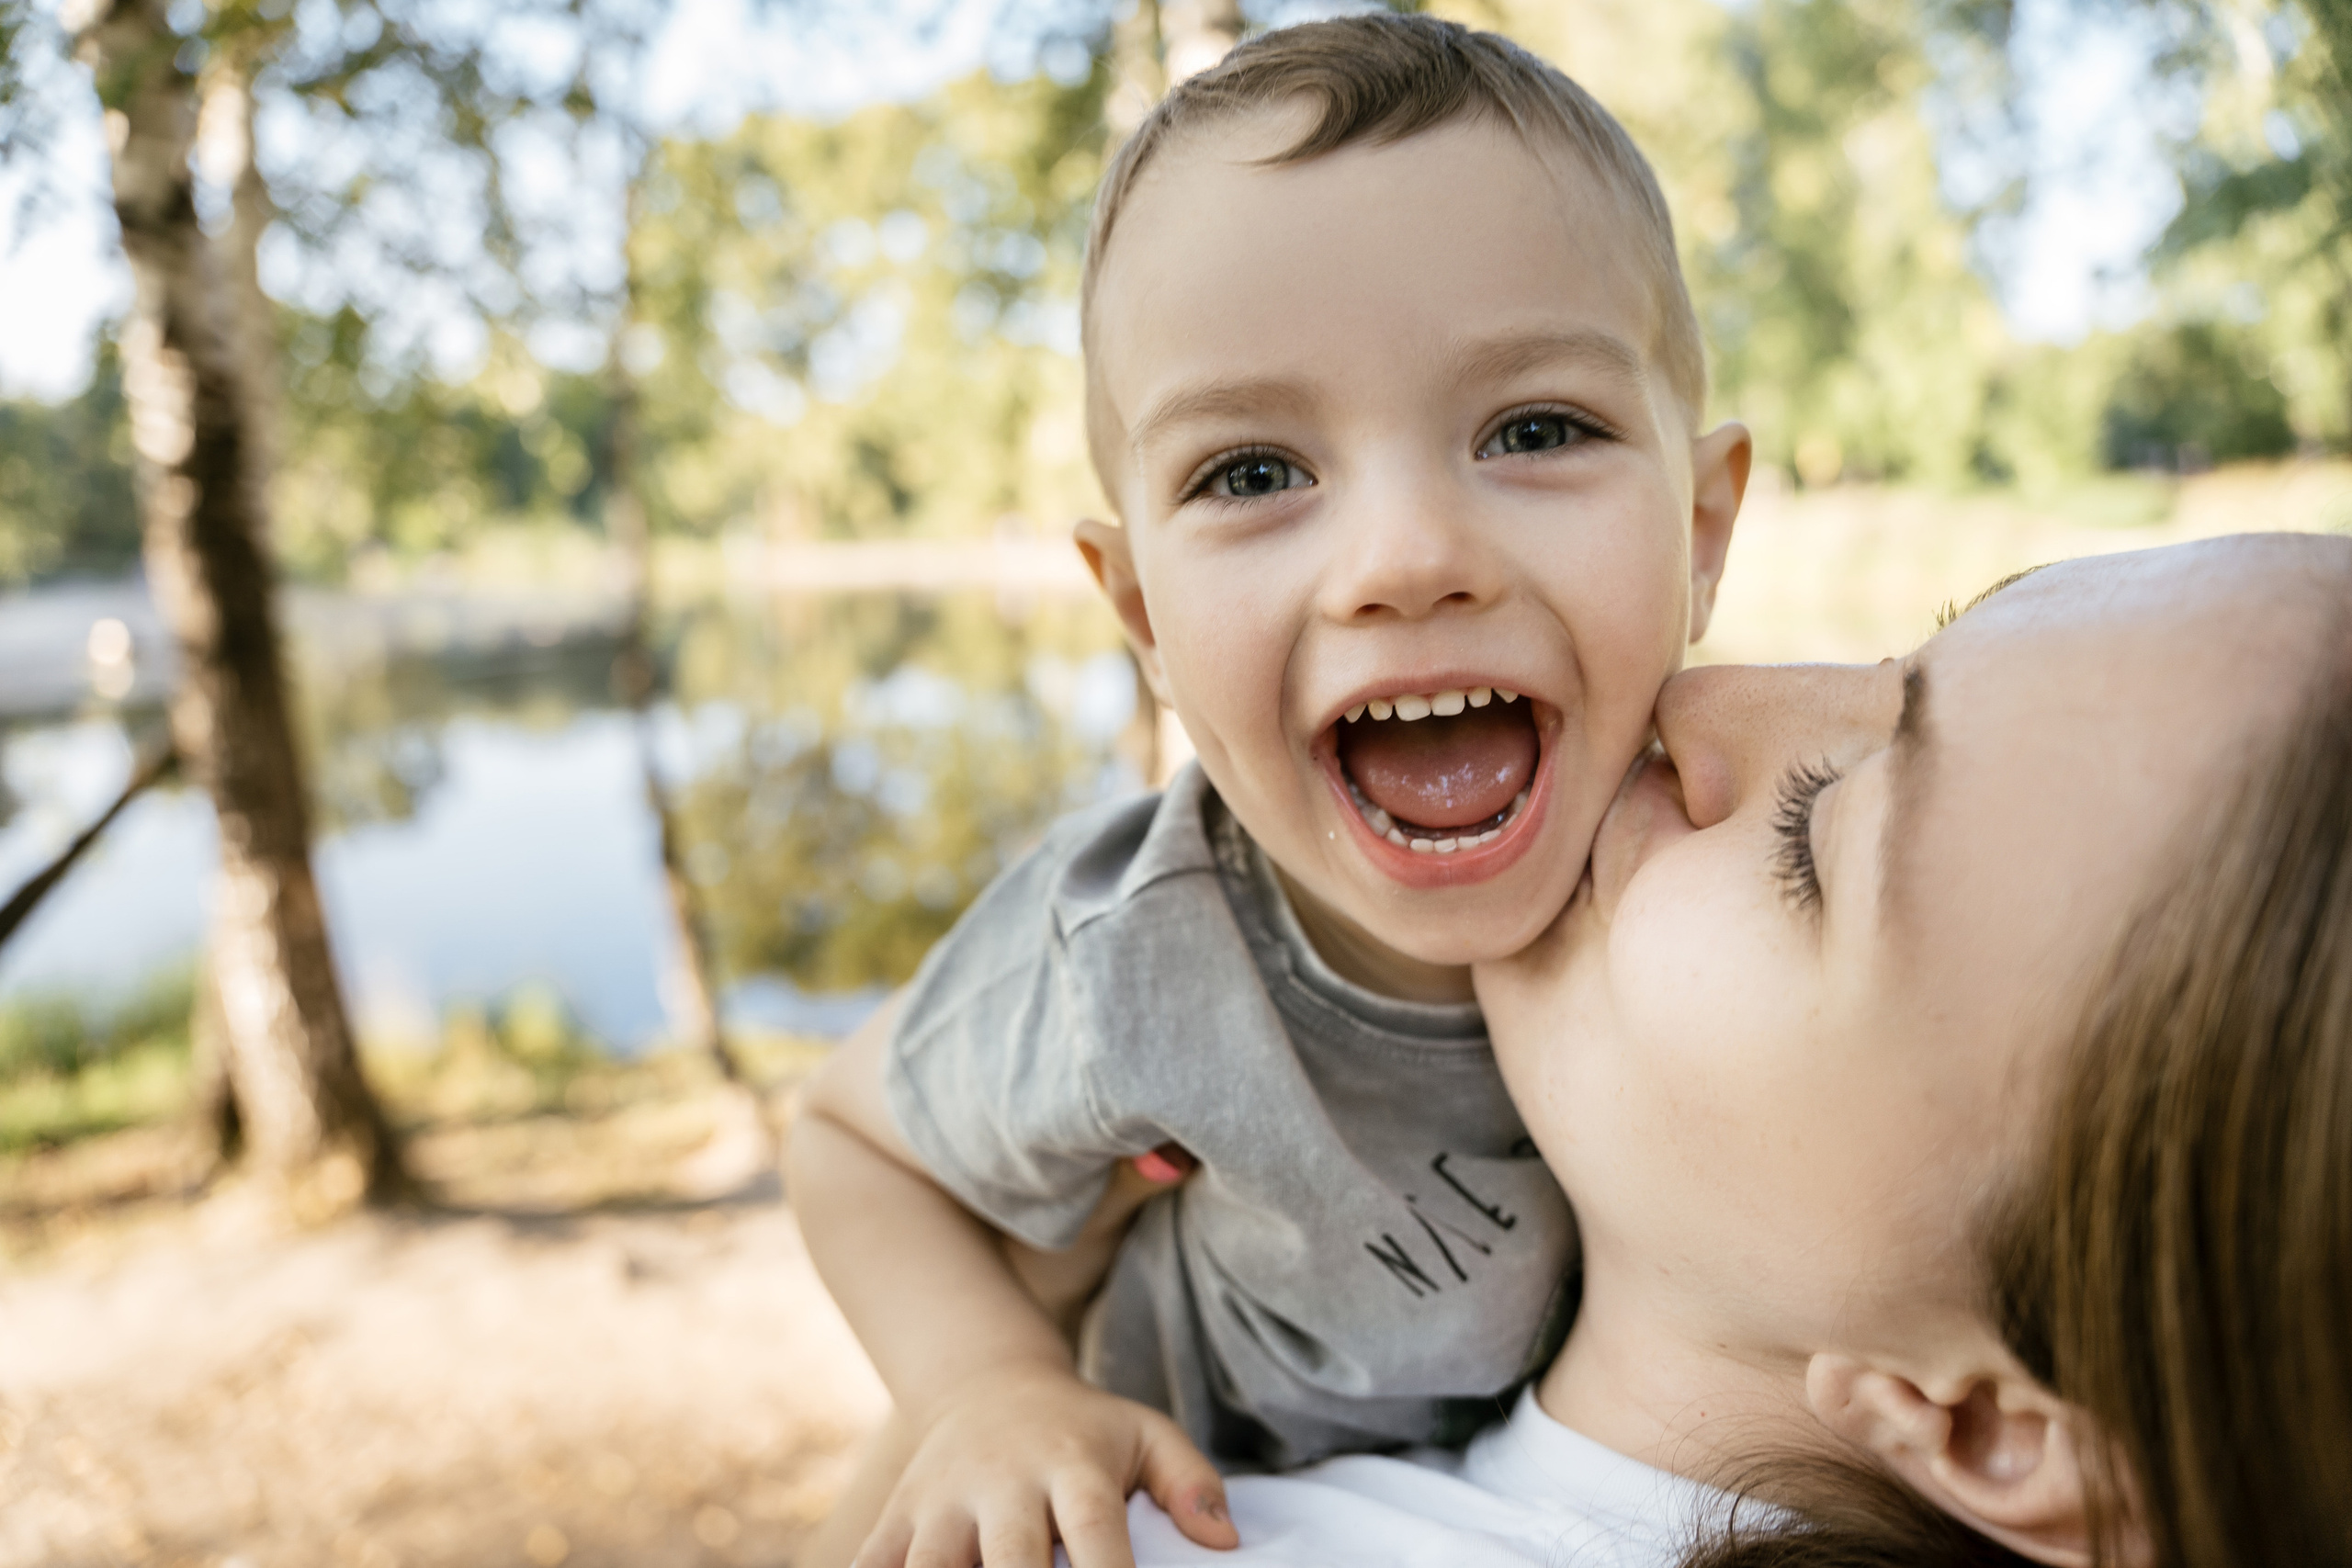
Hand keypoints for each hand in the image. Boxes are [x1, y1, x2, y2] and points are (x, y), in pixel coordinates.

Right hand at [854, 1362, 1236, 1567]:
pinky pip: (872, 1564)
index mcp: (1072, 1463)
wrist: (988, 1383)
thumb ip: (1191, 1482)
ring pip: (930, 1566)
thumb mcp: (1146, 1433)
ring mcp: (940, 1499)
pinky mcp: (895, 1517)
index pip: (1094, 1528)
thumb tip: (1226, 1542)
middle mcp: (1002, 1480)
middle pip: (1008, 1558)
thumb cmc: (1086, 1429)